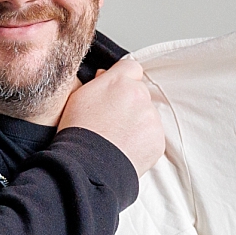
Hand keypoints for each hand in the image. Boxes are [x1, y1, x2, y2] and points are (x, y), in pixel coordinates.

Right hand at [58, 55, 164, 175]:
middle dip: (129, 102)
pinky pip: (152, 134)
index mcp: (120, 81)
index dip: (123, 79)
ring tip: (117, 138)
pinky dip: (142, 140)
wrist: (87, 167)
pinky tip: (125, 148)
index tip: (115, 92)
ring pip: (147, 114)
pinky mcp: (158, 139)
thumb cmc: (77, 134)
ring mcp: (151, 118)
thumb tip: (106, 75)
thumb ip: (97, 82)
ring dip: (136, 122)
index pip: (131, 67)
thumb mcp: (77, 98)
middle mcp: (139, 95)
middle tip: (112, 120)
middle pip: (139, 92)